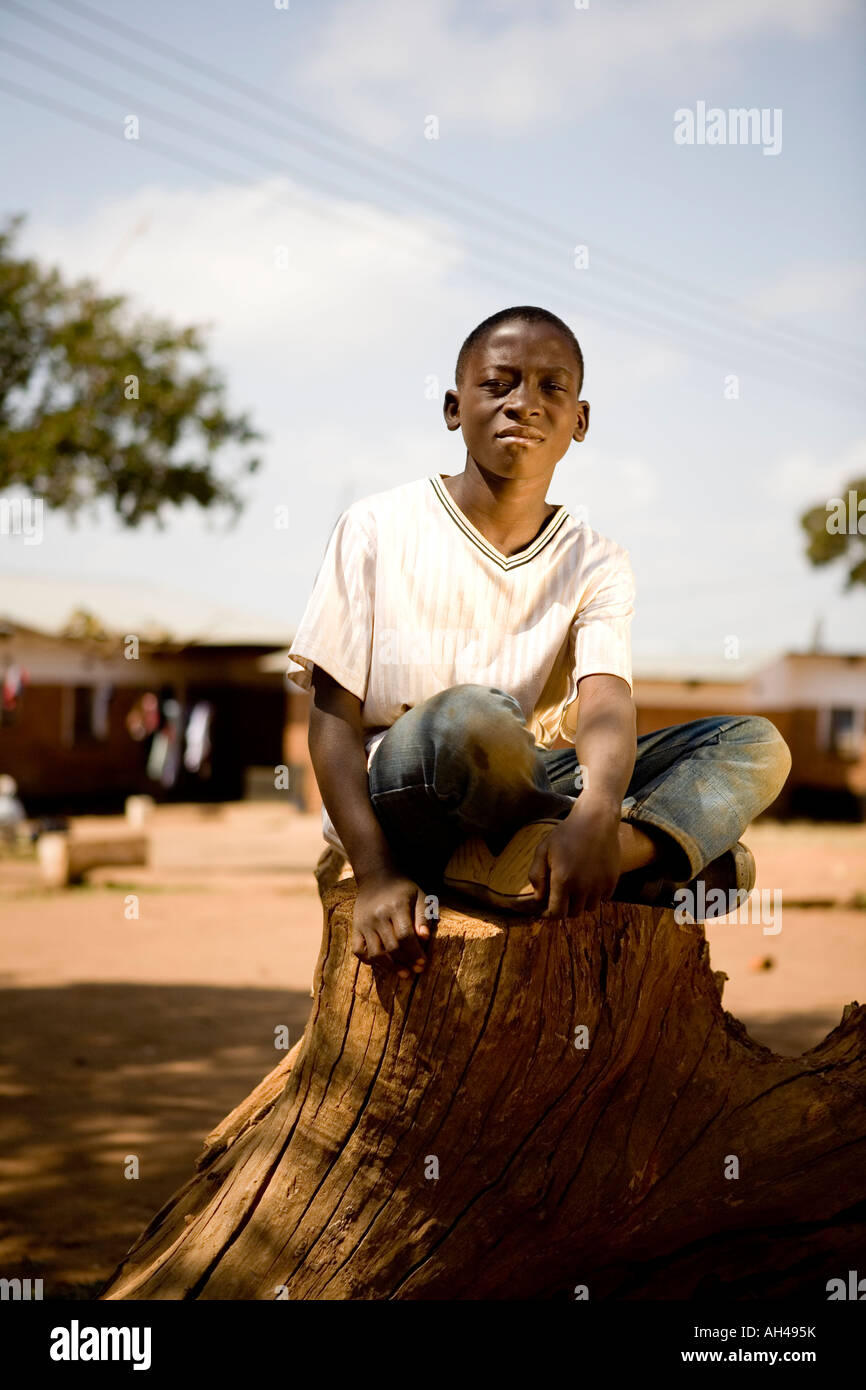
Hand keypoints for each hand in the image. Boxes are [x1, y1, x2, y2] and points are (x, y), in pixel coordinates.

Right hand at [352, 871, 434, 975]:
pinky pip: (358, 951)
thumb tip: (425, 938)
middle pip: (391, 947)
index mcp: (396, 906)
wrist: (377, 876)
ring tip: (403, 972)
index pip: (405, 936)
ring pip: (375, 952)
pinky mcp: (356, 927)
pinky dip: (369, 960)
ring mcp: (364, 923)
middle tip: (416, 970)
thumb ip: (422, 917)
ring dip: (390, 966)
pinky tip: (383, 963)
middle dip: (406, 962)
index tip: (423, 964)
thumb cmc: (403, 889)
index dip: (415, 953)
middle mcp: (378, 916)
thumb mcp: (419, 896)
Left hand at [528, 801, 621, 916]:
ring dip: (581, 902)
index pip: (556, 914)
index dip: (549, 915)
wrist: (596, 820)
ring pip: (589, 908)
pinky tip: (590, 880)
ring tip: (577, 886)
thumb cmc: (566, 834)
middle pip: (573, 914)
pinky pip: (603, 899)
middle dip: (565, 907)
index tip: (547, 909)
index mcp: (562, 880)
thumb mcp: (543, 849)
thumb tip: (538, 898)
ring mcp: (599, 885)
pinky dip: (596, 894)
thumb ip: (536, 875)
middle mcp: (582, 887)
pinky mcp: (612, 881)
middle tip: (562, 894)